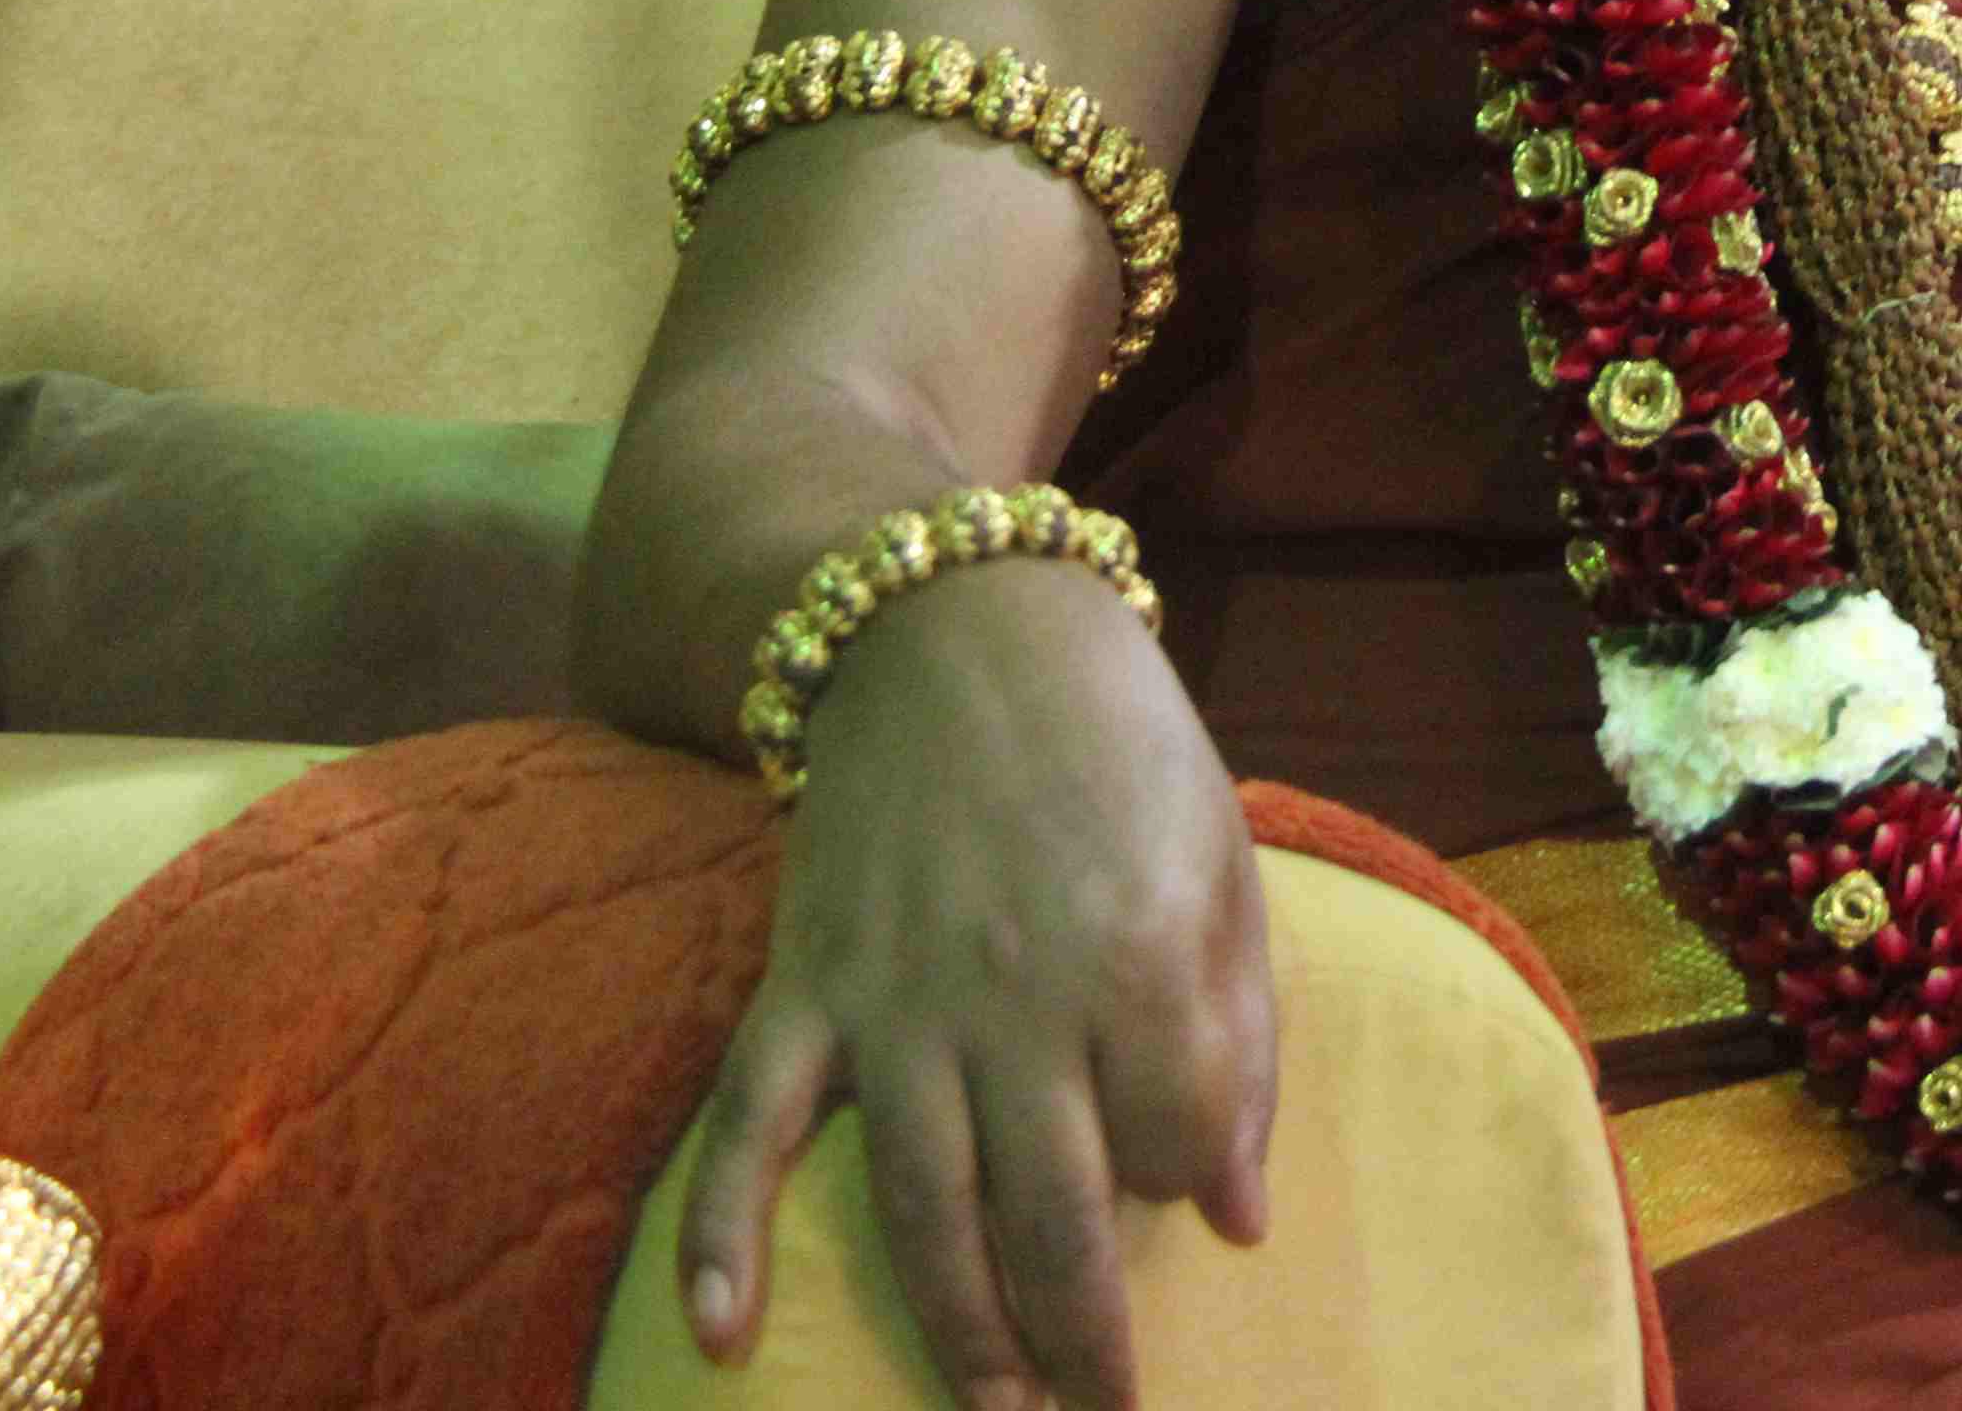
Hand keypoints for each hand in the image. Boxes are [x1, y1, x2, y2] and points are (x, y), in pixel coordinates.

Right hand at [683, 556, 1274, 1409]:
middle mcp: (1017, 999)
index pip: (1172, 1146)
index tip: (1183, 1181)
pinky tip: (723, 1340)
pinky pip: (752, 1130)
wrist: (950, 622)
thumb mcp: (1222, 860)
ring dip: (963, 1337)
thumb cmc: (1115, 741)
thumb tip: (1233, 1219)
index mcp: (1140, 958)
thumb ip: (1238, 1042)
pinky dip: (723, 1237)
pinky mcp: (803, 988)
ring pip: (923, 1213)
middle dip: (1086, 1346)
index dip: (1185, 1178)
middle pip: (1054, 1220)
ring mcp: (897, 1002)